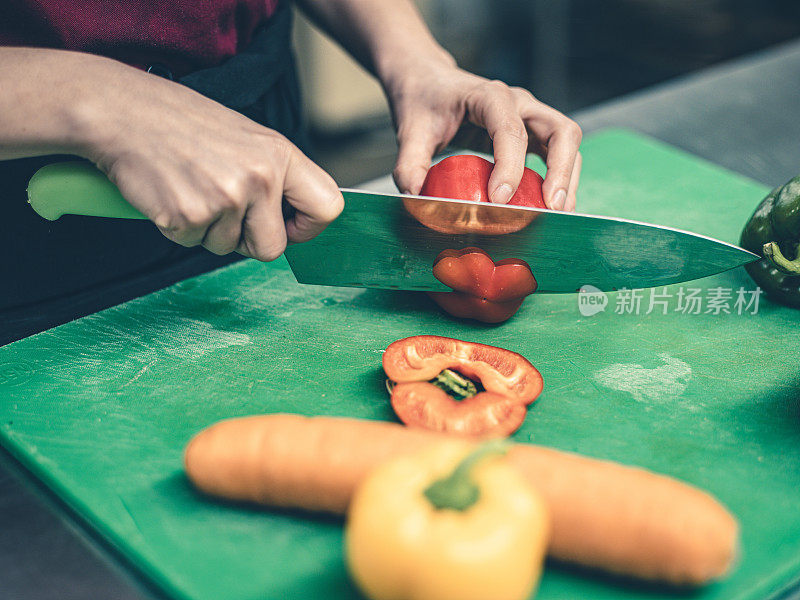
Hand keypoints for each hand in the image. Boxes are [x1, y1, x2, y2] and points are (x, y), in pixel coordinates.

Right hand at [84, 61, 342, 259]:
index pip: (328, 207)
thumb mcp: (246, 138)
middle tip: (224, 212)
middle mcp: (259, 177)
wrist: (122, 111)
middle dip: (248, 241)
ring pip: (228, 248)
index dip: (308, 228)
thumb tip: (295, 220)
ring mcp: (224, 198)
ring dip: (209, 231)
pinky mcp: (189, 216)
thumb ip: (275, 176)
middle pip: (274, 248)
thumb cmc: (183, 124)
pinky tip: (172, 194)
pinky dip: (180, 228)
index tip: (288, 227)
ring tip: (192, 189)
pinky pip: (193, 244)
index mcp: (279, 154)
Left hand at [387, 63, 581, 210]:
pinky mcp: (532, 133)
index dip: (510, 167)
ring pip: (566, 143)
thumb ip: (409, 165)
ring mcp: (530, 116)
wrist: (429, 84)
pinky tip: (550, 207)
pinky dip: (559, 179)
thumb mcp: (410, 131)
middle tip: (550, 209)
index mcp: (490, 96)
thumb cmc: (423, 103)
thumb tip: (414, 199)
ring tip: (556, 213)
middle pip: (560, 131)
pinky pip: (557, 154)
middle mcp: (519, 103)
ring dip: (567, 178)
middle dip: (560, 172)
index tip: (499, 200)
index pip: (511, 130)